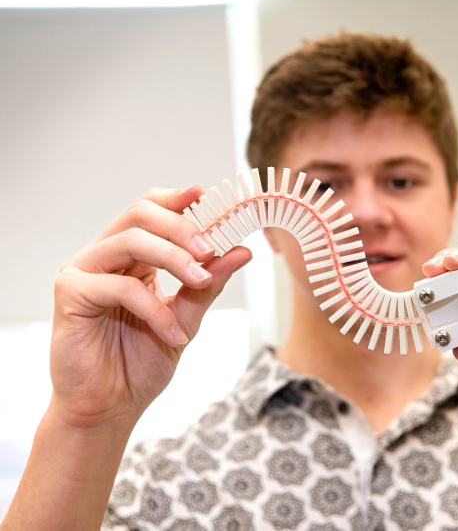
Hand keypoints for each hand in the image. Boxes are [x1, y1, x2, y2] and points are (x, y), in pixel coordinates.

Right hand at [49, 186, 251, 429]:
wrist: (111, 407)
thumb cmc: (140, 362)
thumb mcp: (186, 318)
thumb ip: (209, 284)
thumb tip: (241, 251)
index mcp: (132, 258)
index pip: (151, 211)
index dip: (177, 200)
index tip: (206, 196)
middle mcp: (105, 257)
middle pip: (140, 214)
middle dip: (182, 227)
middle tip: (211, 249)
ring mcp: (84, 272)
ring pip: (130, 240)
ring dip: (174, 258)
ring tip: (202, 282)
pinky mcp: (70, 293)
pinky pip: (119, 286)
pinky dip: (154, 308)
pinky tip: (173, 334)